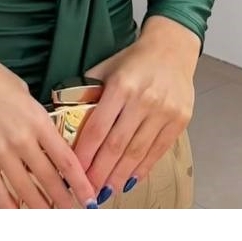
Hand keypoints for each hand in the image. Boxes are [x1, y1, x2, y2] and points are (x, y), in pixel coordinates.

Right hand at [0, 29, 97, 208]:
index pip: (66, 159)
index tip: (90, 197)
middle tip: (76, 215)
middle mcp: (22, 138)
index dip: (80, 182)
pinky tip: (17, 217)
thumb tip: (41, 134)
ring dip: (41, 209)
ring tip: (52, 220)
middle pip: (50, 179)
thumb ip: (33, 115)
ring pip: (26, 190)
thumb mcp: (22, 90)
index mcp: (37, 118)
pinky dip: (8, 207)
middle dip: (66, 201)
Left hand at [72, 16, 199, 196]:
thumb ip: (87, 91)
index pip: (98, 128)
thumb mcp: (106, 68)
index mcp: (121, 86)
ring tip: (106, 191)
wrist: (172, 49)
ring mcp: (164, 112)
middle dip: (100, 172)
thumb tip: (61, 113)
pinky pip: (158, 151)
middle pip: (116, 145)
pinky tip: (130, 180)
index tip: (74, 171)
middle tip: (87, 191)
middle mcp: (143, 100)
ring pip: (137, 152)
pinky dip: (143, 168)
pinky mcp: (180, 120)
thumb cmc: (134, 60)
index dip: (85, 153)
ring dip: (119, 176)